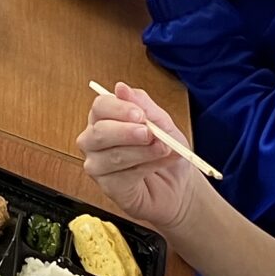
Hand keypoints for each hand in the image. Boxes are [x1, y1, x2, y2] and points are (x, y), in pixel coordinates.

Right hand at [79, 81, 203, 234]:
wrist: (179, 183)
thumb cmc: (166, 149)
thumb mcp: (161, 122)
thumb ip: (143, 105)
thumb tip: (120, 87)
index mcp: (105, 118)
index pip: (100, 107)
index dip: (119, 108)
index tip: (140, 114)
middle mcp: (95, 141)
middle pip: (99, 132)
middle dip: (126, 131)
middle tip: (149, 133)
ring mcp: (98, 166)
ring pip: (112, 156)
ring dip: (141, 151)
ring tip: (162, 149)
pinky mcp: (108, 187)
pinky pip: (122, 176)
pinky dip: (144, 168)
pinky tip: (157, 164)